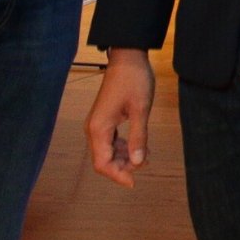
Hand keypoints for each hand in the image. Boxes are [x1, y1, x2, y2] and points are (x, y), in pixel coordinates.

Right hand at [85, 49, 154, 187]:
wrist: (128, 57)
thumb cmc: (134, 80)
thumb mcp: (140, 109)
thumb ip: (138, 137)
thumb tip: (138, 162)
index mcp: (98, 128)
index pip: (102, 163)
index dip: (117, 175)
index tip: (135, 181)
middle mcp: (93, 129)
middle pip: (103, 160)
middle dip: (123, 167)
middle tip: (145, 162)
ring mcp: (97, 124)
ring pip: (107, 152)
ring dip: (124, 157)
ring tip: (146, 154)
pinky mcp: (104, 120)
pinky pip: (110, 142)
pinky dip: (123, 147)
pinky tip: (138, 145)